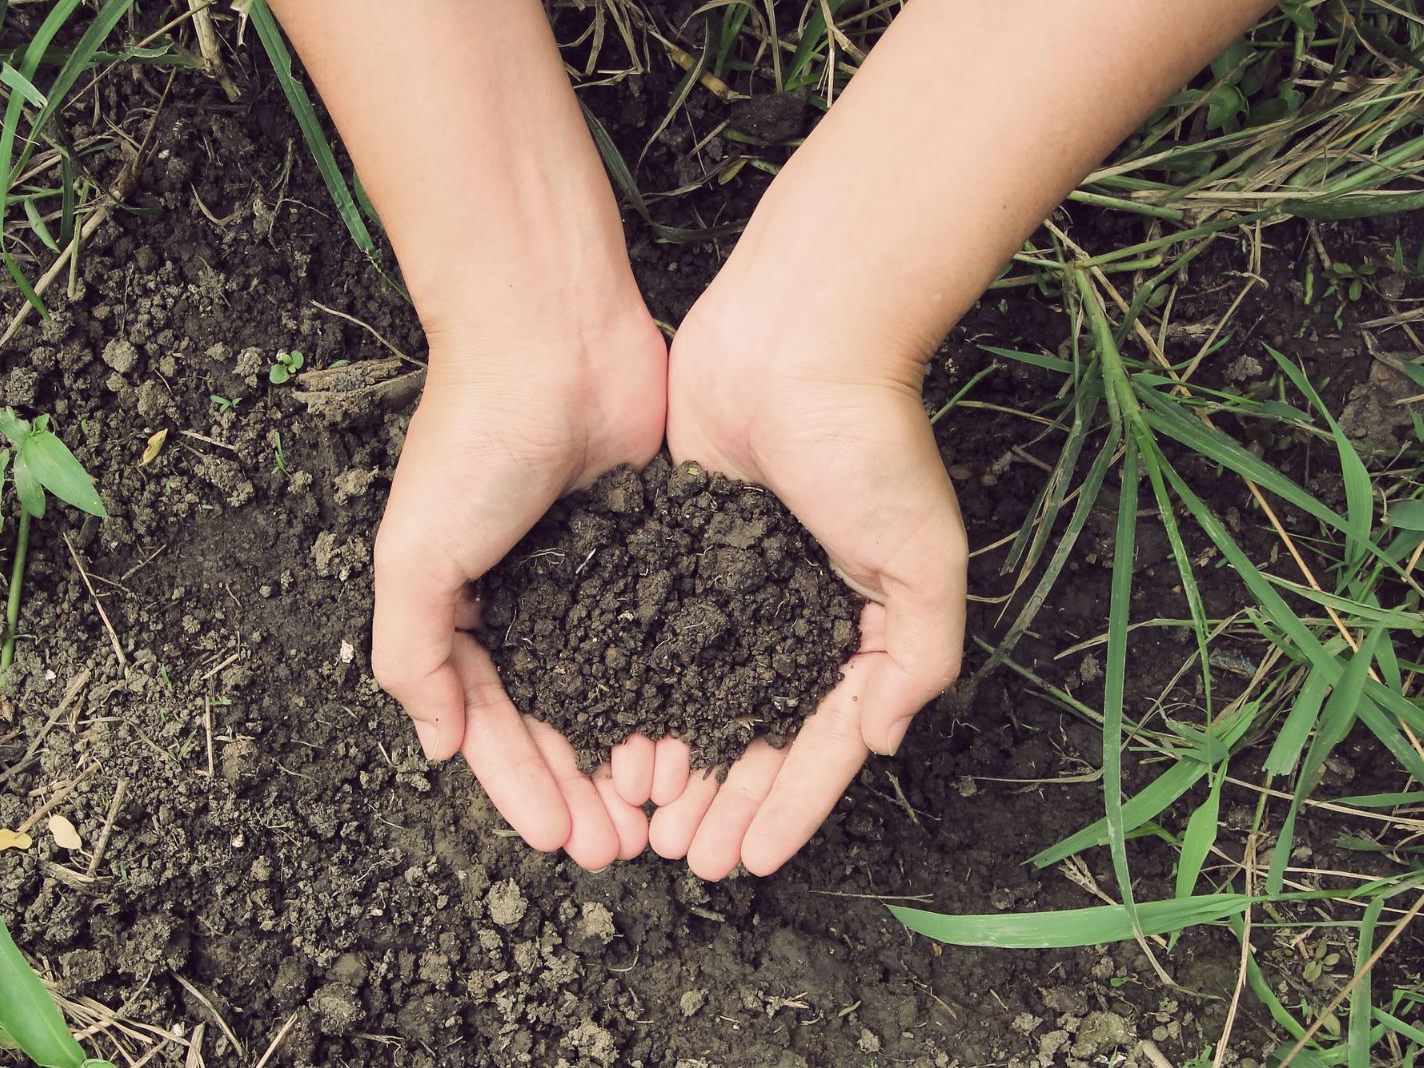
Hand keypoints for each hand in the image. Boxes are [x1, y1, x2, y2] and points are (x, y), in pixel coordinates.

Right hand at [372, 304, 673, 870]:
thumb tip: (434, 747)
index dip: (522, 786)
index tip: (560, 841)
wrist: (553, 337)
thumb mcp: (416, 555)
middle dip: (582, 787)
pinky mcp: (653, 546)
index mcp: (465, 609)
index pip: (492, 722)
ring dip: (630, 753)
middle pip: (558, 718)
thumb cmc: (475, 440)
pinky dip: (670, 688)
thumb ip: (413, 653)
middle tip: (619, 846)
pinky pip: (662, 633)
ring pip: (616, 687)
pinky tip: (696, 734)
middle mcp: (529, 602)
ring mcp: (594, 577)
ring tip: (659, 811)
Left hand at [658, 296, 967, 879]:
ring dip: (679, 760)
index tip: (754, 860)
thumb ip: (918, 657)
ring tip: (646, 817)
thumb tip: (883, 742)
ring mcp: (733, 584)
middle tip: (686, 855)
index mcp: (857, 624)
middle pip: (754, 730)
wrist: (796, 340)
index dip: (790, 803)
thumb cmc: (869, 444)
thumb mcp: (923, 558)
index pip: (821, 739)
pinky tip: (616, 739)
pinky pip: (657, 637)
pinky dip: (642, 691)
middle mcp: (793, 613)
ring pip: (700, 695)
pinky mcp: (680, 547)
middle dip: (725, 798)